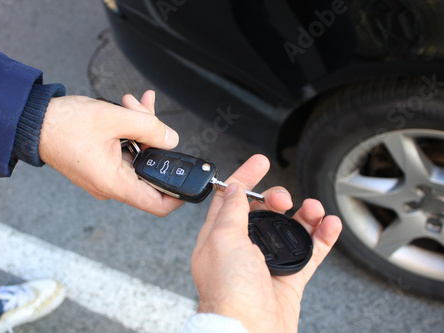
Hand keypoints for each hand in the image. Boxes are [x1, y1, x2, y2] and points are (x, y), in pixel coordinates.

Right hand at [39, 90, 184, 215]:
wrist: (31, 121)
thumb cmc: (63, 124)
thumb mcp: (114, 119)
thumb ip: (149, 128)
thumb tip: (172, 140)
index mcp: (114, 183)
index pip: (157, 204)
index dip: (178, 195)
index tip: (190, 181)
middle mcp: (110, 184)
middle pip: (149, 171)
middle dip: (156, 141)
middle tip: (150, 116)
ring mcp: (105, 174)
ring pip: (138, 156)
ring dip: (141, 129)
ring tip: (133, 104)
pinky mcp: (100, 164)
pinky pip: (125, 151)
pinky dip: (130, 131)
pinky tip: (129, 108)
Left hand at [191, 154, 341, 332]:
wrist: (249, 331)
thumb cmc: (229, 291)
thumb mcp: (223, 239)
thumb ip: (230, 211)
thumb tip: (232, 187)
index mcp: (218, 237)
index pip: (230, 198)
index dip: (244, 177)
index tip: (259, 162)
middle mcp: (242, 248)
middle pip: (263, 212)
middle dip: (277, 198)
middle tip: (284, 199)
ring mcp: (266, 263)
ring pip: (289, 229)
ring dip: (305, 215)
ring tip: (315, 209)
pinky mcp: (289, 277)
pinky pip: (309, 251)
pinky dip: (322, 237)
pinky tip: (329, 225)